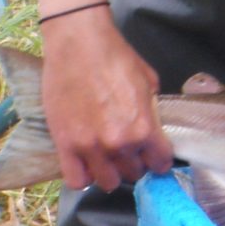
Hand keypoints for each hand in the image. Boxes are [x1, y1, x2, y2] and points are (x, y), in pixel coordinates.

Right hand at [38, 7, 174, 192]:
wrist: (79, 44)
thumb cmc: (117, 57)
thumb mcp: (149, 83)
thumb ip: (152, 112)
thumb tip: (153, 128)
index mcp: (144, 128)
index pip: (160, 163)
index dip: (159, 160)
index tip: (154, 156)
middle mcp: (119, 144)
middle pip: (134, 173)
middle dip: (134, 163)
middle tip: (128, 151)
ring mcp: (90, 148)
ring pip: (107, 182)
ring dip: (110, 172)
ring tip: (108, 158)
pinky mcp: (65, 146)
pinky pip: (76, 180)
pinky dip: (84, 176)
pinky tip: (87, 163)